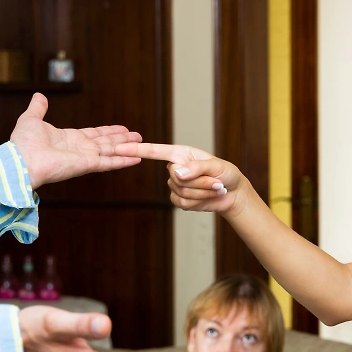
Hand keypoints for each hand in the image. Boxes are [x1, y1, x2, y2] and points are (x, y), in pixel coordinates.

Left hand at [10, 93, 142, 188]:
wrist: (22, 160)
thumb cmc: (23, 143)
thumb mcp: (31, 119)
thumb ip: (38, 108)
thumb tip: (39, 96)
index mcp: (69, 138)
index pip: (94, 134)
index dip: (108, 131)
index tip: (121, 128)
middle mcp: (80, 149)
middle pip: (106, 142)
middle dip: (122, 138)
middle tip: (137, 135)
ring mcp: (85, 158)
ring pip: (111, 150)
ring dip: (127, 147)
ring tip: (141, 143)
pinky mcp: (87, 165)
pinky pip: (108, 162)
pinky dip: (123, 161)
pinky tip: (136, 159)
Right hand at [112, 142, 247, 215]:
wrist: (233, 193)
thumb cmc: (227, 174)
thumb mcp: (216, 167)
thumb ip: (197, 168)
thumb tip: (175, 173)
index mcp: (180, 154)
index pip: (154, 151)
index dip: (136, 150)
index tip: (118, 148)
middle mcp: (175, 168)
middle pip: (177, 178)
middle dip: (201, 182)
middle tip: (217, 182)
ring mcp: (175, 185)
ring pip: (182, 192)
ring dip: (203, 192)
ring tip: (216, 188)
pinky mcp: (178, 200)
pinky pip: (182, 203)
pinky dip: (199, 202)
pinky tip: (208, 197)